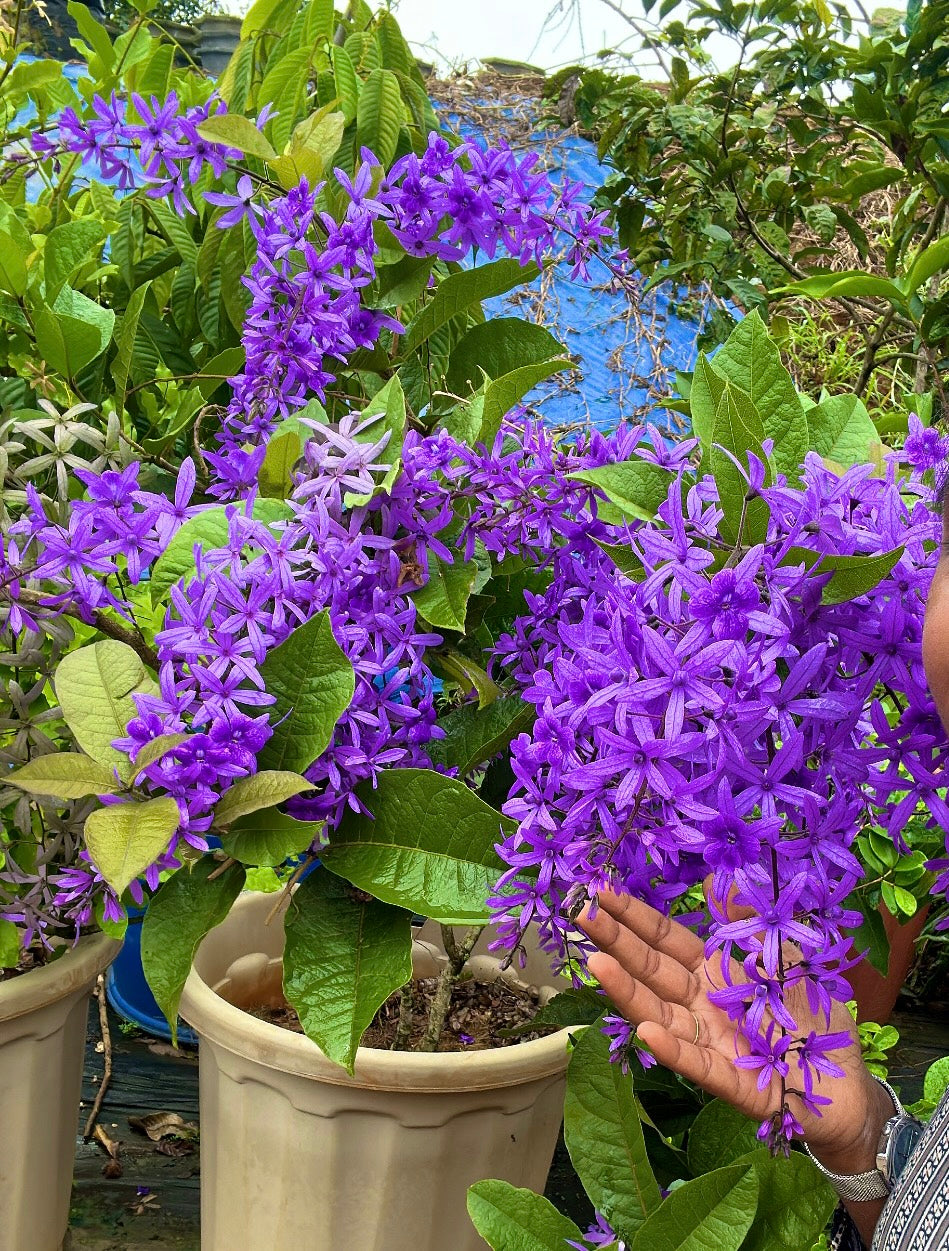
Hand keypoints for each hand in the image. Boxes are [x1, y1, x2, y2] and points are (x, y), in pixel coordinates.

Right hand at [577, 888, 888, 1167]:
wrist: (850, 1087)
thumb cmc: (813, 1020)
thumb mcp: (786, 956)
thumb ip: (749, 921)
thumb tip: (715, 876)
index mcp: (713, 972)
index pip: (664, 940)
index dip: (633, 916)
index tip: (600, 890)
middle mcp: (701, 1005)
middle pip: (651, 969)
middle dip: (615, 941)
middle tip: (580, 912)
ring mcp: (710, 1044)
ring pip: (661, 1014)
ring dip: (627, 991)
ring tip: (595, 962)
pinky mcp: (731, 1083)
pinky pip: (697, 1064)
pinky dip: (671, 1049)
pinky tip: (645, 1031)